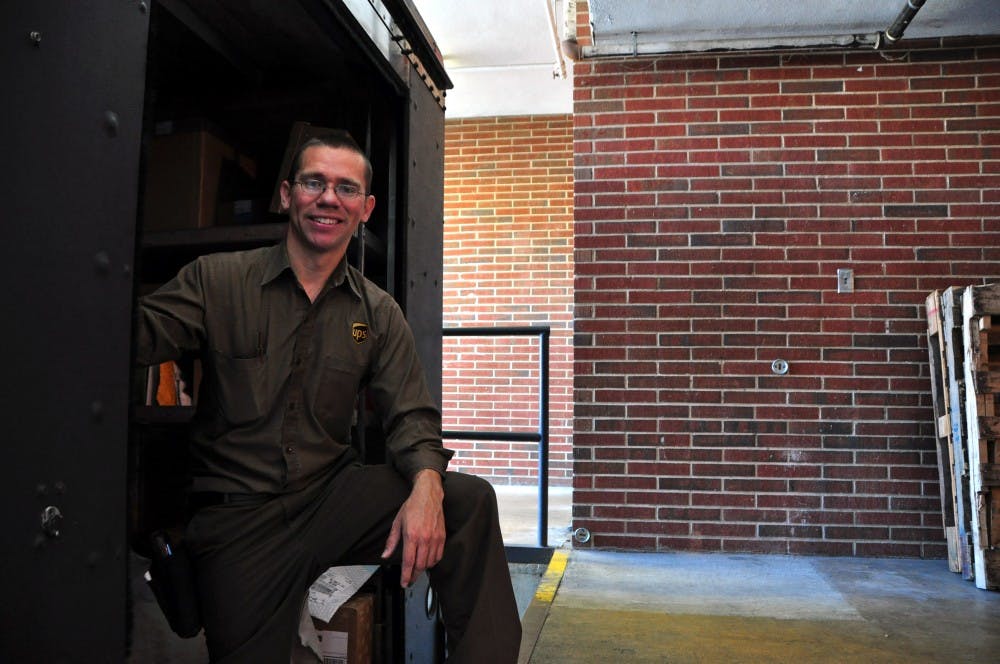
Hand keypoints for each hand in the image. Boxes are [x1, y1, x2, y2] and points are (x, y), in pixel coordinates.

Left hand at [382, 469, 445, 587]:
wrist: (428, 495)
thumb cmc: (412, 507)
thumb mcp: (397, 522)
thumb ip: (392, 541)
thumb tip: (385, 555)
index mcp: (411, 536)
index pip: (409, 562)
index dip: (406, 576)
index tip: (404, 583)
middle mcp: (424, 539)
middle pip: (420, 566)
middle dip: (414, 576)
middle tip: (409, 580)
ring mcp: (435, 538)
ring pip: (430, 563)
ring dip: (423, 569)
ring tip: (417, 569)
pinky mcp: (442, 537)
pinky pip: (439, 556)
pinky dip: (433, 562)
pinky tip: (427, 561)